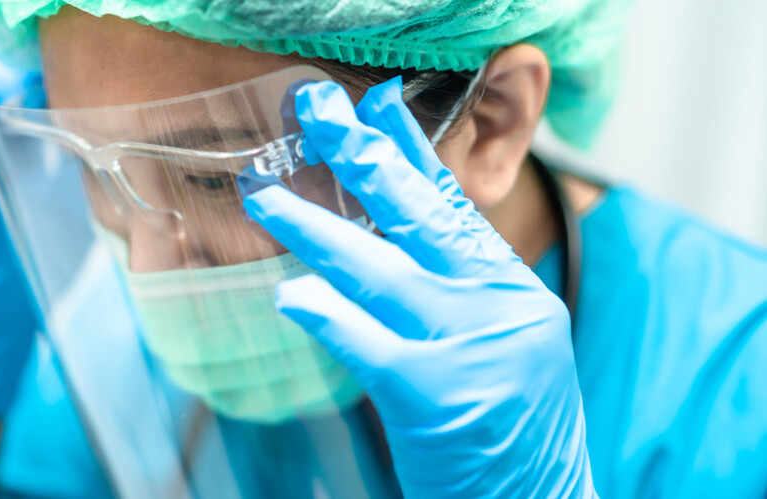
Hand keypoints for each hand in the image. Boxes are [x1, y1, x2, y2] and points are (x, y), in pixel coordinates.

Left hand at [245, 78, 594, 496]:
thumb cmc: (511, 431)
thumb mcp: (505, 341)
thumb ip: (460, 287)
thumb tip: (395, 237)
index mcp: (512, 288)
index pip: (453, 204)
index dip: (410, 150)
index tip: (375, 106)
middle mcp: (497, 305)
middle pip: (418, 216)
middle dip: (362, 156)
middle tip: (316, 111)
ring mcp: (470, 346)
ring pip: (379, 268)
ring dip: (315, 227)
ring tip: (266, 196)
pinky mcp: (436, 395)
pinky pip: (366, 342)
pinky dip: (326, 315)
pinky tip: (291, 294)